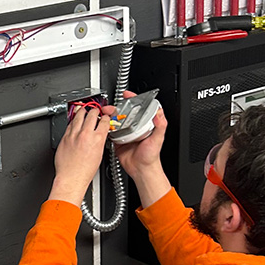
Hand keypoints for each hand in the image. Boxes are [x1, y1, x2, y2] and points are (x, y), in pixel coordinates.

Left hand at [48, 105, 114, 204]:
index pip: (104, 121)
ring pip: (79, 116)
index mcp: (97, 139)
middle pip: (92, 114)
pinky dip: (73, 121)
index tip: (105, 117)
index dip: (105, 117)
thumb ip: (99, 141)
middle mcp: (86, 134)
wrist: (71, 178)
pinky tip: (74, 120)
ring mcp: (74, 135)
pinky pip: (69, 124)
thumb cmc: (84, 172)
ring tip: (84, 109)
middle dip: (95, 111)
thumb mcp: (99, 155)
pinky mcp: (65, 137)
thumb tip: (99, 135)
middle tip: (95, 110)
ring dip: (83, 111)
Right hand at [112, 91, 171, 207]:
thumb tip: (159, 113)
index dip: (133, 99)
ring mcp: (126, 133)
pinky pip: (111, 132)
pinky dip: (106, 129)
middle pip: (125, 113)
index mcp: (145, 124)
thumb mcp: (158, 139)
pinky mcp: (118, 140)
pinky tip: (104, 126)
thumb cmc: (151, 156)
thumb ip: (160, 125)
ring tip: (105, 114)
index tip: (127, 95)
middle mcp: (135, 127)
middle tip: (111, 107)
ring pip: (117, 121)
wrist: (141, 170)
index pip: (139, 107)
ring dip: (110, 117)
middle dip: (117, 108)